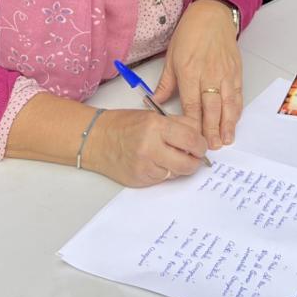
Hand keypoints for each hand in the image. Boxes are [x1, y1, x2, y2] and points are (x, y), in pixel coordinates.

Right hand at [84, 109, 209, 186]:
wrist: (96, 139)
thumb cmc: (124, 125)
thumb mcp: (153, 116)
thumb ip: (179, 125)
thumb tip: (200, 136)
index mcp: (156, 127)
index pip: (191, 140)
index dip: (201, 145)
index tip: (201, 146)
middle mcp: (150, 148)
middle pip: (187, 163)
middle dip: (195, 161)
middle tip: (195, 156)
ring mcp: (144, 167)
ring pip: (176, 173)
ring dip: (179, 167)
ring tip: (171, 156)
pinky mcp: (139, 180)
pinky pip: (162, 179)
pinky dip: (165, 172)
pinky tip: (157, 162)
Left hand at [155, 0, 242, 148]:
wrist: (212, 16)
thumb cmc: (190, 34)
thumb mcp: (171, 57)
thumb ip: (166, 83)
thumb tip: (154, 102)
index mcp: (189, 71)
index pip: (192, 104)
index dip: (193, 123)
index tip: (192, 138)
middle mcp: (209, 74)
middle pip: (212, 107)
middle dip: (212, 129)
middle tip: (212, 146)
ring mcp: (225, 73)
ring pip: (228, 103)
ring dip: (228, 123)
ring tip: (227, 139)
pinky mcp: (236, 71)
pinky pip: (238, 94)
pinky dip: (237, 109)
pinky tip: (235, 121)